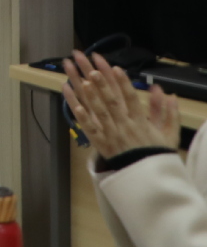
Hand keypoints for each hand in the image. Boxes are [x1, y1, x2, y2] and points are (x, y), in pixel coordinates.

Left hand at [63, 50, 181, 158]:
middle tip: (93, 71)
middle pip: (113, 104)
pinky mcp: (102, 145)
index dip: (124, 83)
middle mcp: (125, 127)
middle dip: (103, 86)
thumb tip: (168, 94)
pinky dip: (83, 119)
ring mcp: (112, 136)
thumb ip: (170, 114)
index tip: (117, 68)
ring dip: (91, 98)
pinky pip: (91, 131)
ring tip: (82, 82)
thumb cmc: (157, 153)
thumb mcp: (170, 134)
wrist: (148, 178)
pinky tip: (75, 106)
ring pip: (100, 114)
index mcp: (141, 123)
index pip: (132, 99)